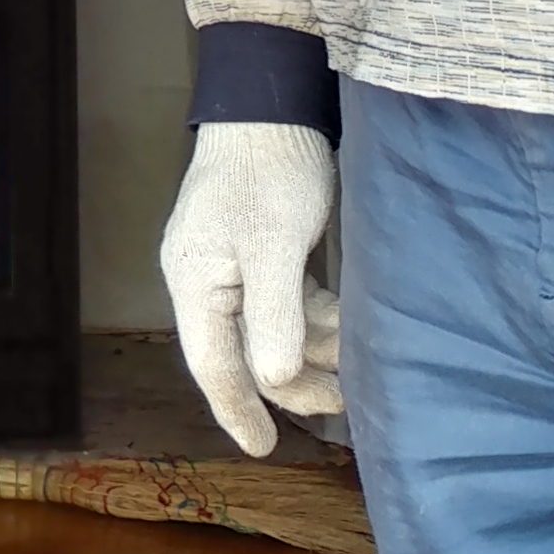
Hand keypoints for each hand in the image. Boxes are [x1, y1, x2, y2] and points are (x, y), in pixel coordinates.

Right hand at [160, 121, 344, 458]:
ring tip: (358, 370)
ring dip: (313, 351)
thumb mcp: (275, 242)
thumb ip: (275, 313)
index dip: (235, 409)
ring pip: (274, 330)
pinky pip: (288, 305)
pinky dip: (316, 322)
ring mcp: (236, 268)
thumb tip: (274, 378)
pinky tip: (349, 332)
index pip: (212, 362)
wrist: (274, 106)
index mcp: (195, 281)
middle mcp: (209, 281)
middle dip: (292, 381)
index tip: (262, 447)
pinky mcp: (264, 254)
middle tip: (342, 404)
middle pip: (246, 351)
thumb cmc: (268, 171)